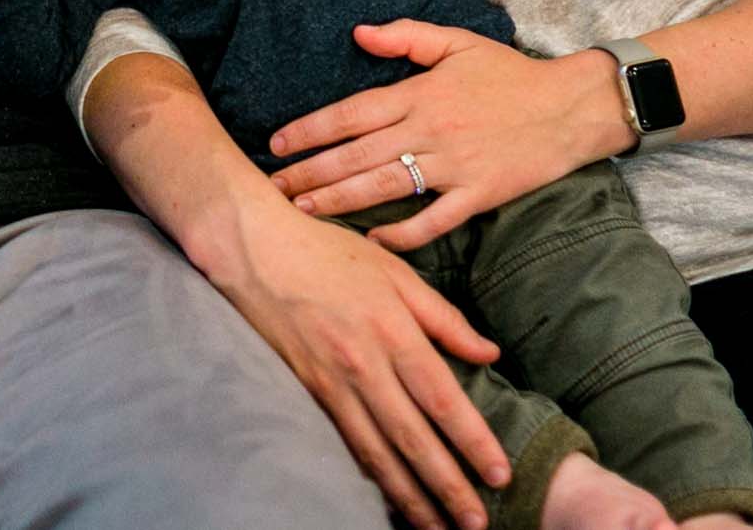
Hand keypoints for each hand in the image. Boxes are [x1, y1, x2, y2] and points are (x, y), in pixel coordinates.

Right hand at [207, 196, 510, 529]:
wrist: (253, 250)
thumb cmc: (328, 252)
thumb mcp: (394, 271)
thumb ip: (444, 317)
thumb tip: (489, 353)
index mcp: (392, 330)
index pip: (442, 399)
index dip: (473, 441)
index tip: (499, 475)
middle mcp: (363, 364)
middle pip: (412, 438)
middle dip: (447, 485)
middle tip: (476, 523)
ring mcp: (330, 383)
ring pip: (376, 452)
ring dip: (409, 495)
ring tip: (437, 527)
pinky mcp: (306, 392)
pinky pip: (343, 442)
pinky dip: (368, 475)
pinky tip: (389, 497)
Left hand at [267, 22, 619, 250]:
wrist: (571, 107)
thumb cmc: (510, 74)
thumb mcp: (457, 42)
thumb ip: (405, 35)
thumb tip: (358, 32)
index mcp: (419, 93)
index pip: (351, 113)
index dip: (310, 130)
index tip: (277, 145)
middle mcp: (430, 130)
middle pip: (356, 154)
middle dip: (309, 173)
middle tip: (272, 189)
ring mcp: (453, 165)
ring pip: (384, 186)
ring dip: (339, 201)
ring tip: (302, 213)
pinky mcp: (478, 194)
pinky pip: (434, 220)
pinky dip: (403, 232)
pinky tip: (373, 240)